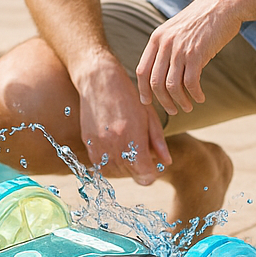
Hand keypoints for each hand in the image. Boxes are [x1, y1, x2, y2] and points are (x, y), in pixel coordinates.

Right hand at [75, 57, 171, 184]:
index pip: (145, 175)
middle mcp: (114, 146)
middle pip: (132, 175)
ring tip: (130, 148)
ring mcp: (99, 146)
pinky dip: (111, 162)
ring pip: (116, 172)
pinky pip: (101, 166)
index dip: (153, 173)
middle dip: (141, 169)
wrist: (99, 80)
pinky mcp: (88, 144)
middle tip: (145, 153)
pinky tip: (117, 147)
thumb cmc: (128, 96)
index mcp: (133, 139)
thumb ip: (158, 142)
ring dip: (126, 166)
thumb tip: (167, 162)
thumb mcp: (149, 116)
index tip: (156, 166)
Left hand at [136, 0, 241, 114]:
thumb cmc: (203, 19)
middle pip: (155, 82)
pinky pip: (191, 83)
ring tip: (187, 107)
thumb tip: (163, 73)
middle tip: (172, 110)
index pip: (142, 70)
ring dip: (179, 101)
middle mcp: (165, 44)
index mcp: (156, 37)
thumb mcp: (176, 29)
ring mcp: (180, 49)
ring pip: (172, 86)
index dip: (143, 89)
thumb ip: (167, 47)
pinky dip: (195, 94)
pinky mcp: (197, 54)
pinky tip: (200, 98)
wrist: (224, 4)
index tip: (147, 101)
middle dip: (163, 101)